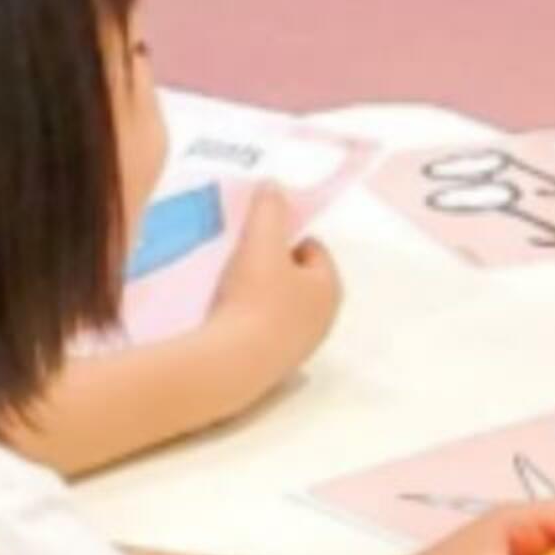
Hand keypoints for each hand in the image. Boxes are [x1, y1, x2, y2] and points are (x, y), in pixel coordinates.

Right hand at [202, 186, 342, 407]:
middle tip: (241, 261)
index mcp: (331, 287)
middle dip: (271, 267)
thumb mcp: (261, 240)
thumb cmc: (254, 298)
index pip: (313, 248)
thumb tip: (274, 186)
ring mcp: (300, 347)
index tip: (256, 238)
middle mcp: (324, 320)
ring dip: (258, 295)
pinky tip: (224, 318)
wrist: (231, 364)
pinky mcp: (274, 368)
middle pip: (296, 279)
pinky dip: (247, 322)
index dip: (284, 237)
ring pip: (279, 307)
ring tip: (228, 289)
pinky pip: (262, 332)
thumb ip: (269, 208)